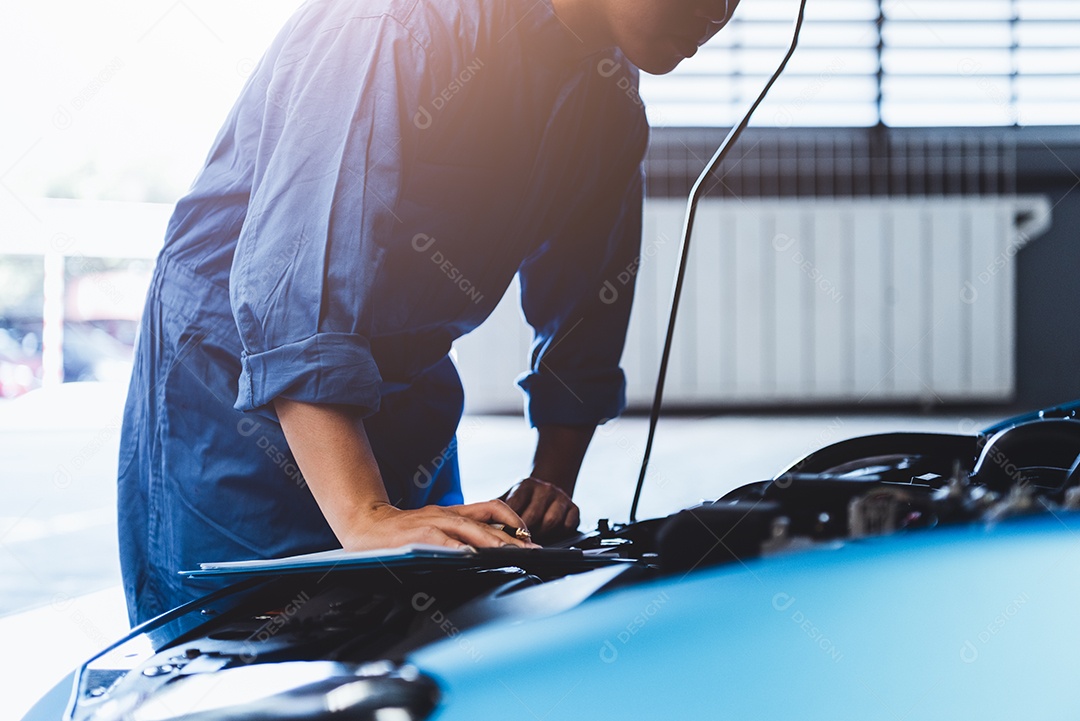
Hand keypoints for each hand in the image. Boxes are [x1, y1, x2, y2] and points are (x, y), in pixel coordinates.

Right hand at [340, 500, 539, 551]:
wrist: (364, 523)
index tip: (531, 537)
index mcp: (453, 512)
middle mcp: (446, 514)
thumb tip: (487, 553)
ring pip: (470, 529)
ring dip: (494, 542)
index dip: (515, 519)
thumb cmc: (401, 533)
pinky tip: (471, 558)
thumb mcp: (434, 528)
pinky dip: (458, 548)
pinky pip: (441, 541)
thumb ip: (457, 536)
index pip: (492, 508)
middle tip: (533, 552)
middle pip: (488, 521)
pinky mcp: (416, 535)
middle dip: (513, 538)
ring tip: (512, 555)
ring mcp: (432, 523)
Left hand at [500, 477, 580, 540]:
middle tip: (519, 541)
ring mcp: (561, 497)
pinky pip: (567, 525)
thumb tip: (479, 522)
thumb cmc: (525, 498)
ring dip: (542, 533)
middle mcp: (545, 488)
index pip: (514, 506)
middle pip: (533, 516)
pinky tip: (552, 533)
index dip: (509, 523)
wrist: (550, 488)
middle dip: (524, 532)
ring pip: (551, 522)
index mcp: (526, 485)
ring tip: (534, 538)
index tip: (505, 534)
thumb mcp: (510, 496)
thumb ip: (496, 509)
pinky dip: (560, 533)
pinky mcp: (574, 508)